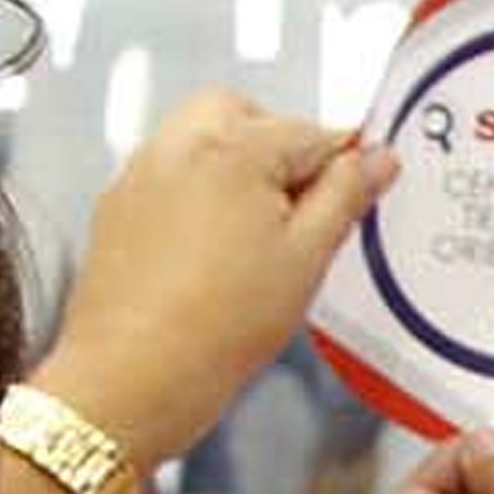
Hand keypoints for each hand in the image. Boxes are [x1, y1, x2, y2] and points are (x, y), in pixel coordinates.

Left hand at [40, 90, 393, 464]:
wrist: (132, 376)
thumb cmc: (214, 328)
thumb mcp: (307, 260)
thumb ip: (346, 197)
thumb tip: (375, 160)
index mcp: (234, 148)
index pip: (312, 133)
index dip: (344, 165)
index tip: (359, 191)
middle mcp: (179, 145)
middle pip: (246, 117)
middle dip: (280, 148)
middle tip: (303, 208)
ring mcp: (142, 173)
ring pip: (201, 139)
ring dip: (235, 167)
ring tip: (255, 234)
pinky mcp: (118, 206)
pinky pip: (167, 174)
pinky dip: (196, 192)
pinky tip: (211, 248)